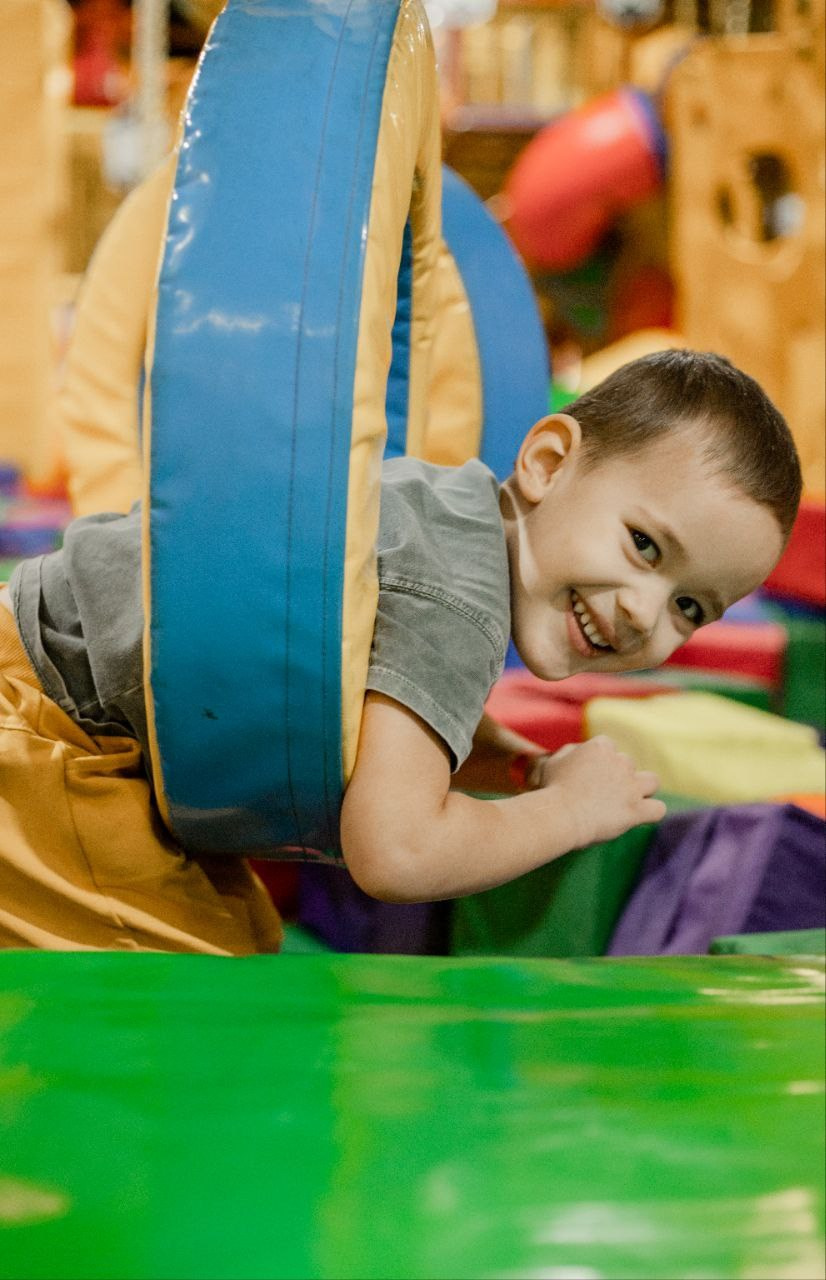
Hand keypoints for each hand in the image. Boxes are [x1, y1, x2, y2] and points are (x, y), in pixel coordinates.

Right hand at [532, 736, 665, 847]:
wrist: (559, 815)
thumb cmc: (553, 789)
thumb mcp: (554, 761)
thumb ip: (571, 751)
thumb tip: (580, 751)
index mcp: (601, 747)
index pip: (609, 748)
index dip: (600, 763)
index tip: (589, 777)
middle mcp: (621, 762)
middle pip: (628, 765)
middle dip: (618, 777)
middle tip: (601, 794)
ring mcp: (631, 787)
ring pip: (652, 781)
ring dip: (643, 789)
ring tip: (628, 801)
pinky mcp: (637, 810)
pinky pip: (658, 809)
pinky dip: (651, 812)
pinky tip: (639, 816)